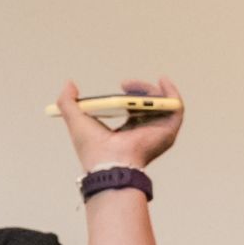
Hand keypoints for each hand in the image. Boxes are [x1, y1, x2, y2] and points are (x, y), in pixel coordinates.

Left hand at [58, 74, 183, 170]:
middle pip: (151, 106)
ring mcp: (159, 132)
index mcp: (129, 134)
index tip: (122, 85)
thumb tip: (69, 85)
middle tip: (125, 85)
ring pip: (163, 104)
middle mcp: (146, 133)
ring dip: (152, 91)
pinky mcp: (168, 131)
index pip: (136, 111)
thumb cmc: (93, 148)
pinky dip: (172, 94)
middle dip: (141, 91)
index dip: (131, 96)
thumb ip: (67, 102)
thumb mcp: (76, 119)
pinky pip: (176, 108)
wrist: (107, 162)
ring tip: (134, 87)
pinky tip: (163, 81)